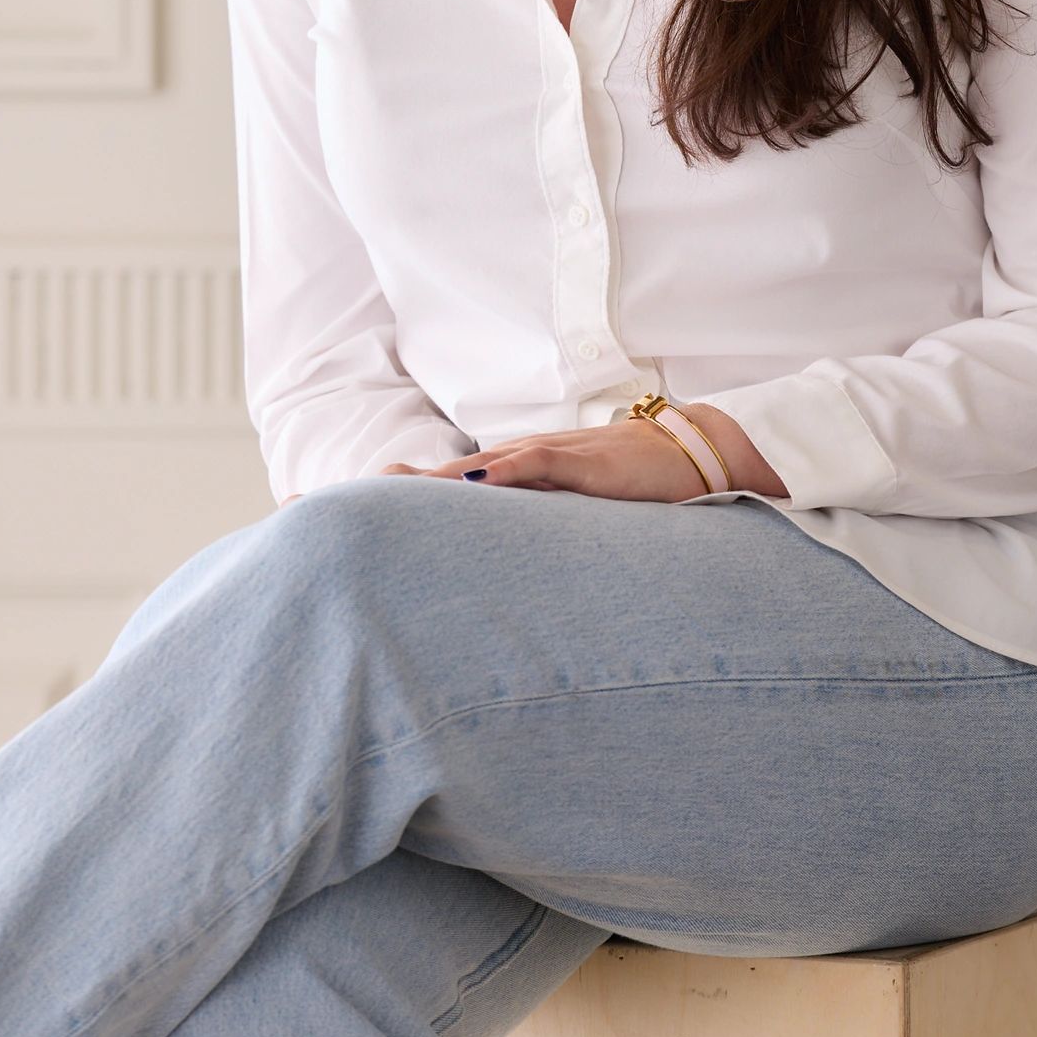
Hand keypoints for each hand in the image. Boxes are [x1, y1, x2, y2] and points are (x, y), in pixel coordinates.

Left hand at [381, 403, 785, 502]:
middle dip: (403, 489)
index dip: (406, 498)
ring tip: (393, 492)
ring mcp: (553, 457)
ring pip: (485, 467)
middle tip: (349, 501)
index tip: (360, 513)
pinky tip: (475, 479)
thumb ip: (537, 537)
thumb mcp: (573, 517)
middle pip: (453, 475)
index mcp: (520, 476)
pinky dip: (506, 469)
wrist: (687, 454)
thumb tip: (502, 583)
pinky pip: (538, 460)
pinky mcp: (583, 461)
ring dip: (439, 479)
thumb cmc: (628, 487)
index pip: (454, 487)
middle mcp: (525, 462)